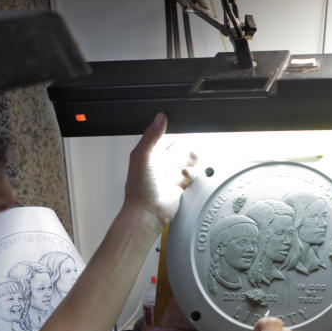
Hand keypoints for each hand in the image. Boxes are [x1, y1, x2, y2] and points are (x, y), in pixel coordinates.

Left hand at [123, 113, 197, 231]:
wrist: (148, 213)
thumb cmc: (140, 188)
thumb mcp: (143, 156)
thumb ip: (152, 136)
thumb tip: (160, 117)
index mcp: (148, 155)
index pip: (162, 138)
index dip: (171, 132)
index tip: (181, 126)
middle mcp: (159, 164)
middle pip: (177, 149)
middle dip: (185, 146)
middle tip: (189, 144)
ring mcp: (170, 175)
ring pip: (186, 161)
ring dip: (190, 159)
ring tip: (192, 158)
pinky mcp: (180, 186)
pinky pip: (191, 176)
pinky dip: (191, 173)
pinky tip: (186, 175)